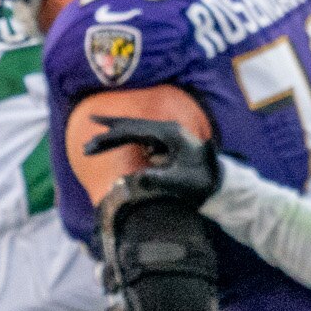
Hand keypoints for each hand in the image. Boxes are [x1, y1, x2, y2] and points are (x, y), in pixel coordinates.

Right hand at [83, 115, 221, 216]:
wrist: (222, 183)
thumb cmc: (203, 183)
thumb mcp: (180, 184)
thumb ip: (157, 180)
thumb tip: (133, 179)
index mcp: (169, 134)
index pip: (133, 131)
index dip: (111, 134)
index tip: (93, 139)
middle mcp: (168, 129)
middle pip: (132, 126)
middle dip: (109, 131)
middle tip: (87, 130)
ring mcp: (169, 135)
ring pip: (136, 130)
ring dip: (116, 134)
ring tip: (96, 137)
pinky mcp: (169, 143)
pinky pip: (142, 137)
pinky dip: (126, 138)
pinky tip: (117, 141)